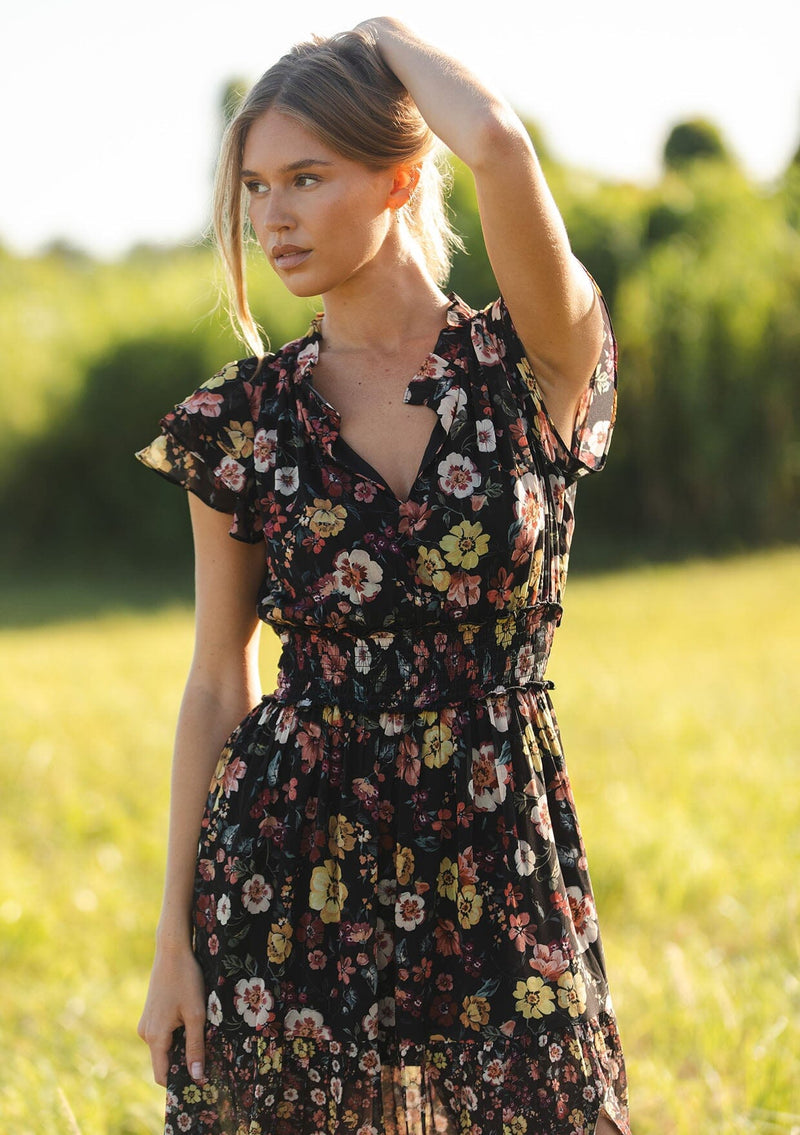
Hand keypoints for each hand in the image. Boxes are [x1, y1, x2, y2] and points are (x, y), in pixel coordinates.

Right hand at [137, 942, 206, 1086]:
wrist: (172, 951)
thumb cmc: (186, 980)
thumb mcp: (196, 1014)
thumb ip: (196, 1047)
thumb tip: (197, 1078)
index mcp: (155, 1037)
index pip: (162, 1075)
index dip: (179, 1083)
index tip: (199, 1083)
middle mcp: (146, 1034)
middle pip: (164, 1062)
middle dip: (183, 1065)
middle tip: (206, 1062)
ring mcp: (146, 1023)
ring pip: (164, 1048)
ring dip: (180, 1048)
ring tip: (201, 1037)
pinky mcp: (150, 1015)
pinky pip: (162, 1035)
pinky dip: (176, 1036)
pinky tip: (191, 1023)